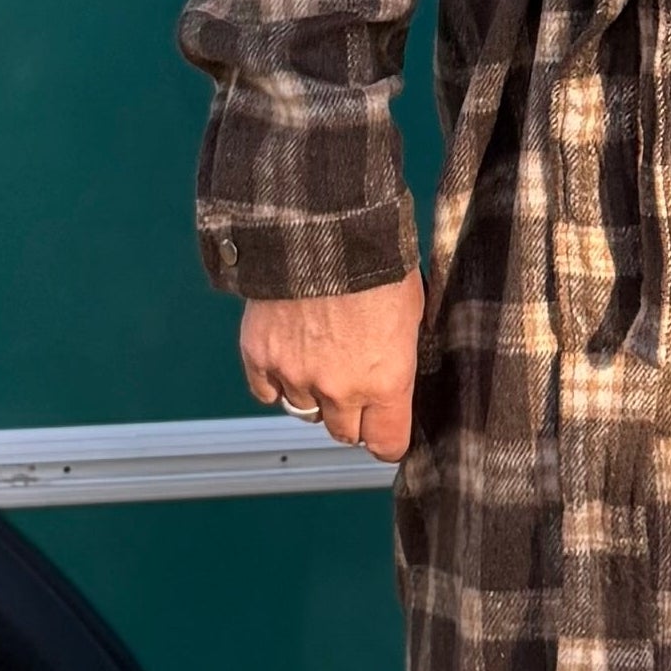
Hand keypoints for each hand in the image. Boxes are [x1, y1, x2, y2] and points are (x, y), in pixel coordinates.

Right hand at [240, 275, 424, 462]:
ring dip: (315, 397)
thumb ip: (400, 355)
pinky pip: (266, 391)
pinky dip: (276, 382)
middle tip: (355, 388)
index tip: (387, 431)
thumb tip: (398, 375)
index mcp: (386, 381)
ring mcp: (295, 374)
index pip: (386, 445)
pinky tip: (290, 359)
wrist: (321, 226)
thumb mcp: (411, 312)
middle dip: (353, 417)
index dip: (388, 439)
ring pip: (304, 412)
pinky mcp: (259, 355)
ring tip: (322, 362)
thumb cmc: (376, 261)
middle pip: (344, 433)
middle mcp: (339, 389)